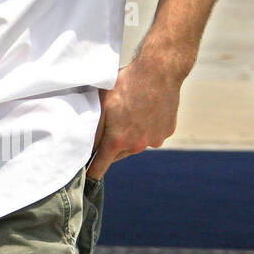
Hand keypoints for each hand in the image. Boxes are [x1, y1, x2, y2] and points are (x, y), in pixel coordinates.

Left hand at [87, 56, 180, 178]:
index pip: (100, 165)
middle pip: (117, 154)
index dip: (92, 172)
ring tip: (128, 115)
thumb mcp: (101, 104)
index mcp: (117, 140)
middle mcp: (136, 145)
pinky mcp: (166, 132)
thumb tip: (87, 146)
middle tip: (107, 129)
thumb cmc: (124, 84)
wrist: (158, 72)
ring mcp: (154, 140)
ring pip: (135, 144)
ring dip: (129, 137)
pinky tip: (144, 111)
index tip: (86, 180)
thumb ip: (94, 128)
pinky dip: (145, 129)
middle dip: (110, 147)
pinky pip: (151, 135)